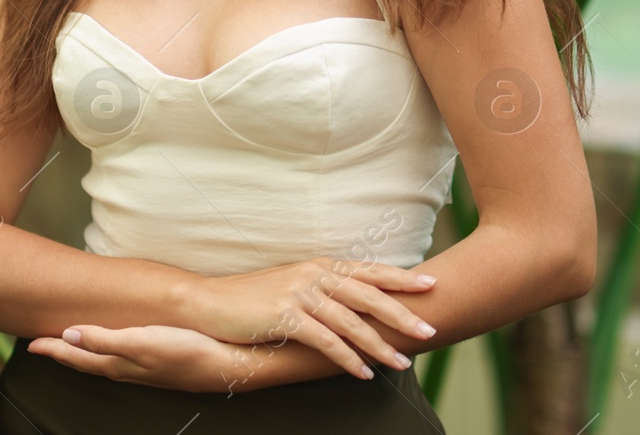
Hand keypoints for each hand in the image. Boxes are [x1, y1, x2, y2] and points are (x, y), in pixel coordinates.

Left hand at [27, 324, 254, 393]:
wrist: (227, 364)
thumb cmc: (186, 351)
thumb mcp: (140, 343)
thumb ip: (103, 340)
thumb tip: (68, 336)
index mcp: (118, 363)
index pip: (76, 357)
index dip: (52, 349)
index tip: (30, 344)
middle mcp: (126, 367)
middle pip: (86, 360)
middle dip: (63, 353)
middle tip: (43, 344)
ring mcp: (143, 366)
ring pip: (102, 360)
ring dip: (83, 352)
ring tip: (70, 343)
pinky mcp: (158, 360)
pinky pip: (120, 356)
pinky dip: (106, 350)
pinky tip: (113, 343)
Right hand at [173, 256, 436, 378]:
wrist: (209, 302)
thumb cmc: (252, 298)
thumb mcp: (292, 285)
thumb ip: (322, 290)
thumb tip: (353, 302)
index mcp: (320, 266)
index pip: (369, 271)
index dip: (400, 278)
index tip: (430, 284)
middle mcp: (314, 276)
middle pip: (369, 295)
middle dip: (402, 313)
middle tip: (430, 328)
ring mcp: (300, 294)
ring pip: (352, 322)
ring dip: (379, 345)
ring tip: (401, 362)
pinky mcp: (286, 316)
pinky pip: (326, 342)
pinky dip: (347, 359)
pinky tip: (363, 373)